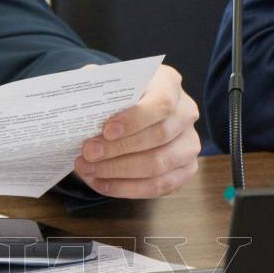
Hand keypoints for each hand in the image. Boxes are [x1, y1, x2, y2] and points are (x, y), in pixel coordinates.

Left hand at [74, 65, 199, 197]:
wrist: (129, 111)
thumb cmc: (117, 96)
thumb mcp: (107, 84)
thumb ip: (98, 88)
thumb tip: (83, 101)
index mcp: (168, 83)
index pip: (161, 102)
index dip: (135, 119)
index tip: (106, 131)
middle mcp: (185, 112)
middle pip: (159, 136)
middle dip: (119, 149)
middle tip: (88, 154)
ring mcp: (190, 142)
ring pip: (159, 164)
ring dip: (120, 171)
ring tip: (89, 170)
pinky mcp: (186, 168)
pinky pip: (160, 185)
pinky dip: (128, 188)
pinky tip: (102, 184)